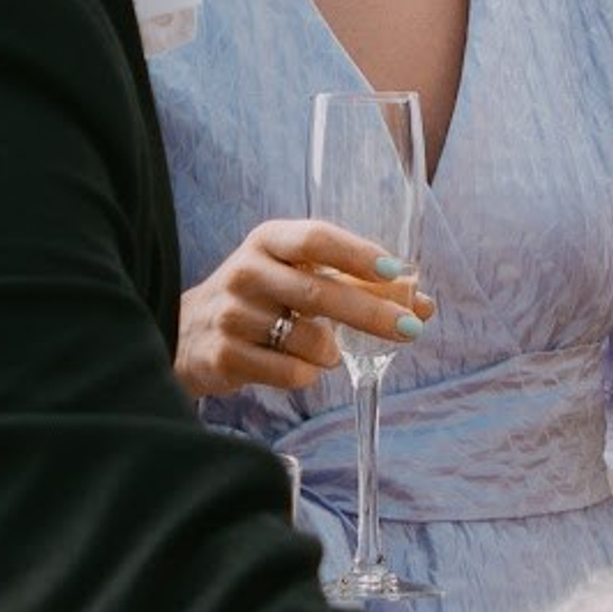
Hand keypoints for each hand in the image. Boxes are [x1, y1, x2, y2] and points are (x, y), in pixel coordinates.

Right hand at [174, 220, 431, 400]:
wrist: (189, 333)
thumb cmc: (260, 299)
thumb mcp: (298, 277)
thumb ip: (358, 286)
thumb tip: (423, 304)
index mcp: (268, 241)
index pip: (317, 238)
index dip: (358, 254)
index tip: (397, 272)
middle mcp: (247, 271)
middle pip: (320, 291)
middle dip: (372, 313)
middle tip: (411, 329)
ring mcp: (232, 314)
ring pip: (310, 340)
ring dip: (332, 352)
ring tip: (325, 350)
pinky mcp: (225, 355)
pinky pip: (291, 372)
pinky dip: (308, 374)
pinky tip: (297, 365)